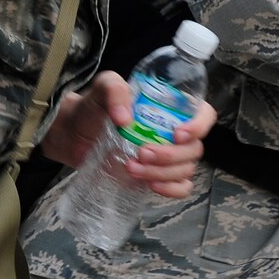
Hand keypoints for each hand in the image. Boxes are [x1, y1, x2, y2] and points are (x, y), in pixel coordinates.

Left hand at [39, 72, 216, 199]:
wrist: (74, 135)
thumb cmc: (93, 107)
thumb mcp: (103, 88)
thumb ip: (114, 90)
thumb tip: (126, 118)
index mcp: (172, 107)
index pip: (204, 114)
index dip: (199, 126)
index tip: (177, 134)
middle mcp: (175, 131)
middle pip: (194, 149)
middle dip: (170, 155)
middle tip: (141, 152)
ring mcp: (168, 157)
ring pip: (186, 170)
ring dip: (163, 173)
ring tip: (131, 167)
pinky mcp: (157, 176)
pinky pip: (181, 188)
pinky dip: (171, 190)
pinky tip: (151, 185)